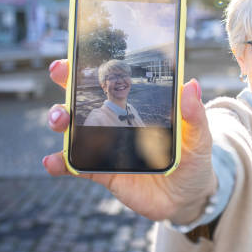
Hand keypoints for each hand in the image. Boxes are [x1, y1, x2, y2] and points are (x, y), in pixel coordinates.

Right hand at [44, 59, 216, 223]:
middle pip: (85, 99)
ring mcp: (106, 147)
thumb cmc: (192, 160)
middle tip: (60, 73)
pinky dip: (60, 163)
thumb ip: (194, 114)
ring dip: (60, 119)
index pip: (112, 82)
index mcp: (137, 108)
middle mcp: (115, 123)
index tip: (78, 53)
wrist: (186, 198)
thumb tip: (192, 85)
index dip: (92, 66)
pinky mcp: (102, 172)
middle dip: (66, 82)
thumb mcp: (198, 136)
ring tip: (60, 119)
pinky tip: (53, 161)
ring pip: (74, 129)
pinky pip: (76, 167)